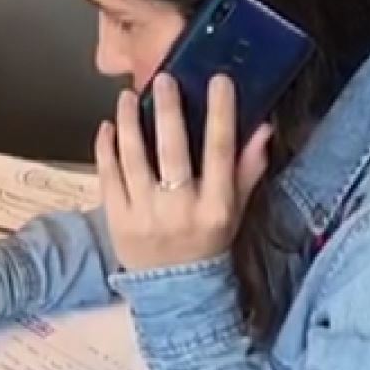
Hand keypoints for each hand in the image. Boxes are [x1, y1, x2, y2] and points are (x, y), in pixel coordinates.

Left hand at [98, 73, 271, 272]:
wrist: (176, 290)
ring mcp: (145, 215)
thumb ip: (247, 169)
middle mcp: (180, 210)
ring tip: (127, 98)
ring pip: (133, 159)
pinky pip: (108, 177)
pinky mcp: (117, 221)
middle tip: (162, 79)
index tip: (219, 81)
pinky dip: (106, 149)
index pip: (219, 152)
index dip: (220, 114)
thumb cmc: (208, 243)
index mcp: (215, 207)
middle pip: (172, 151)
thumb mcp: (234, 210)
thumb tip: (263, 128)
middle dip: (168, 110)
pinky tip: (108, 127)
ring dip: (129, 123)